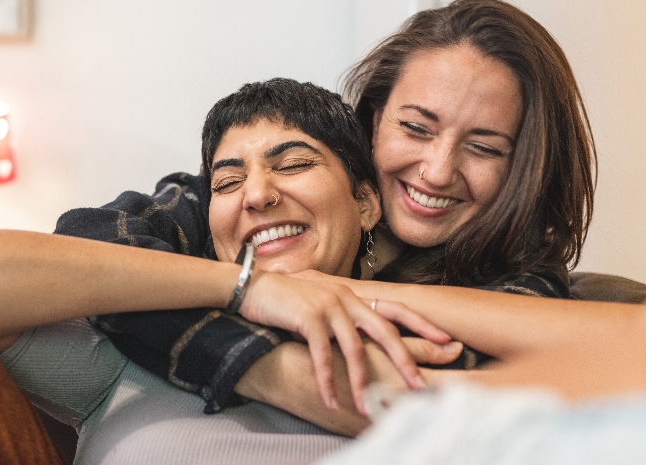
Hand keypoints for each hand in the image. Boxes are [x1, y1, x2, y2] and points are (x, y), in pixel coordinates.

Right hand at [238, 271, 451, 413]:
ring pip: (354, 349)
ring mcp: (328, 306)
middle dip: (405, 361)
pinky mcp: (308, 317)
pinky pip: (323, 355)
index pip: (396, 309)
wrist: (252, 287)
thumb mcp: (322, 305)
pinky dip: (327, 380)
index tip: (447, 341)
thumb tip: (360, 343)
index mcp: (353, 295)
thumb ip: (343, 318)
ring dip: (360, 382)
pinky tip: (330, 399)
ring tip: (366, 407)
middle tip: (420, 387)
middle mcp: (346, 298)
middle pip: (385, 332)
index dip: (422, 325)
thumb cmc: (287, 300)